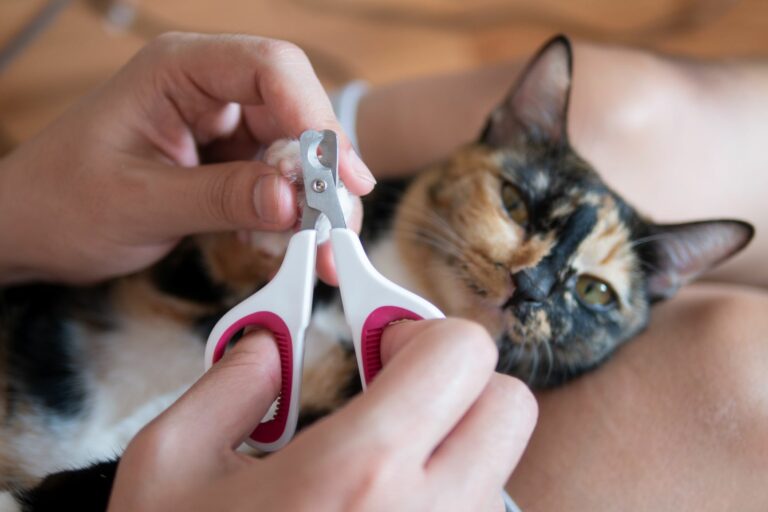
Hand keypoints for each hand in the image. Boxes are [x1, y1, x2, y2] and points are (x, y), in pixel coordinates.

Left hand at [0, 32, 374, 284]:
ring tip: (320, 249)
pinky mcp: (227, 161)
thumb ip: (219, 197)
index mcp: (178, 70)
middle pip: (295, 112)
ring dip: (314, 202)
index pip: (270, 68)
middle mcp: (209, 90)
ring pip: (295, 152)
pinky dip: (290, 215)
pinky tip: (283, 244)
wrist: (33, 229)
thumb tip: (294, 202)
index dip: (316, 117)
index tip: (341, 176)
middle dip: (324, 171)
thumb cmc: (62, 201)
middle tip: (339, 227)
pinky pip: (278, 181)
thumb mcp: (140, 202)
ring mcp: (221, 126)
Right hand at [108, 319, 536, 510]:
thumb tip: (270, 346)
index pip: (462, 352)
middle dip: (455, 385)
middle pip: (508, 406)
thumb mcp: (169, 466)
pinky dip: (445, 497)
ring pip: (497, 468)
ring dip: (450, 449)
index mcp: (361, 470)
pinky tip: (379, 511)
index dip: (422, 333)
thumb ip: (227, 383)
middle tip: (389, 399)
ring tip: (373, 473)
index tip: (380, 348)